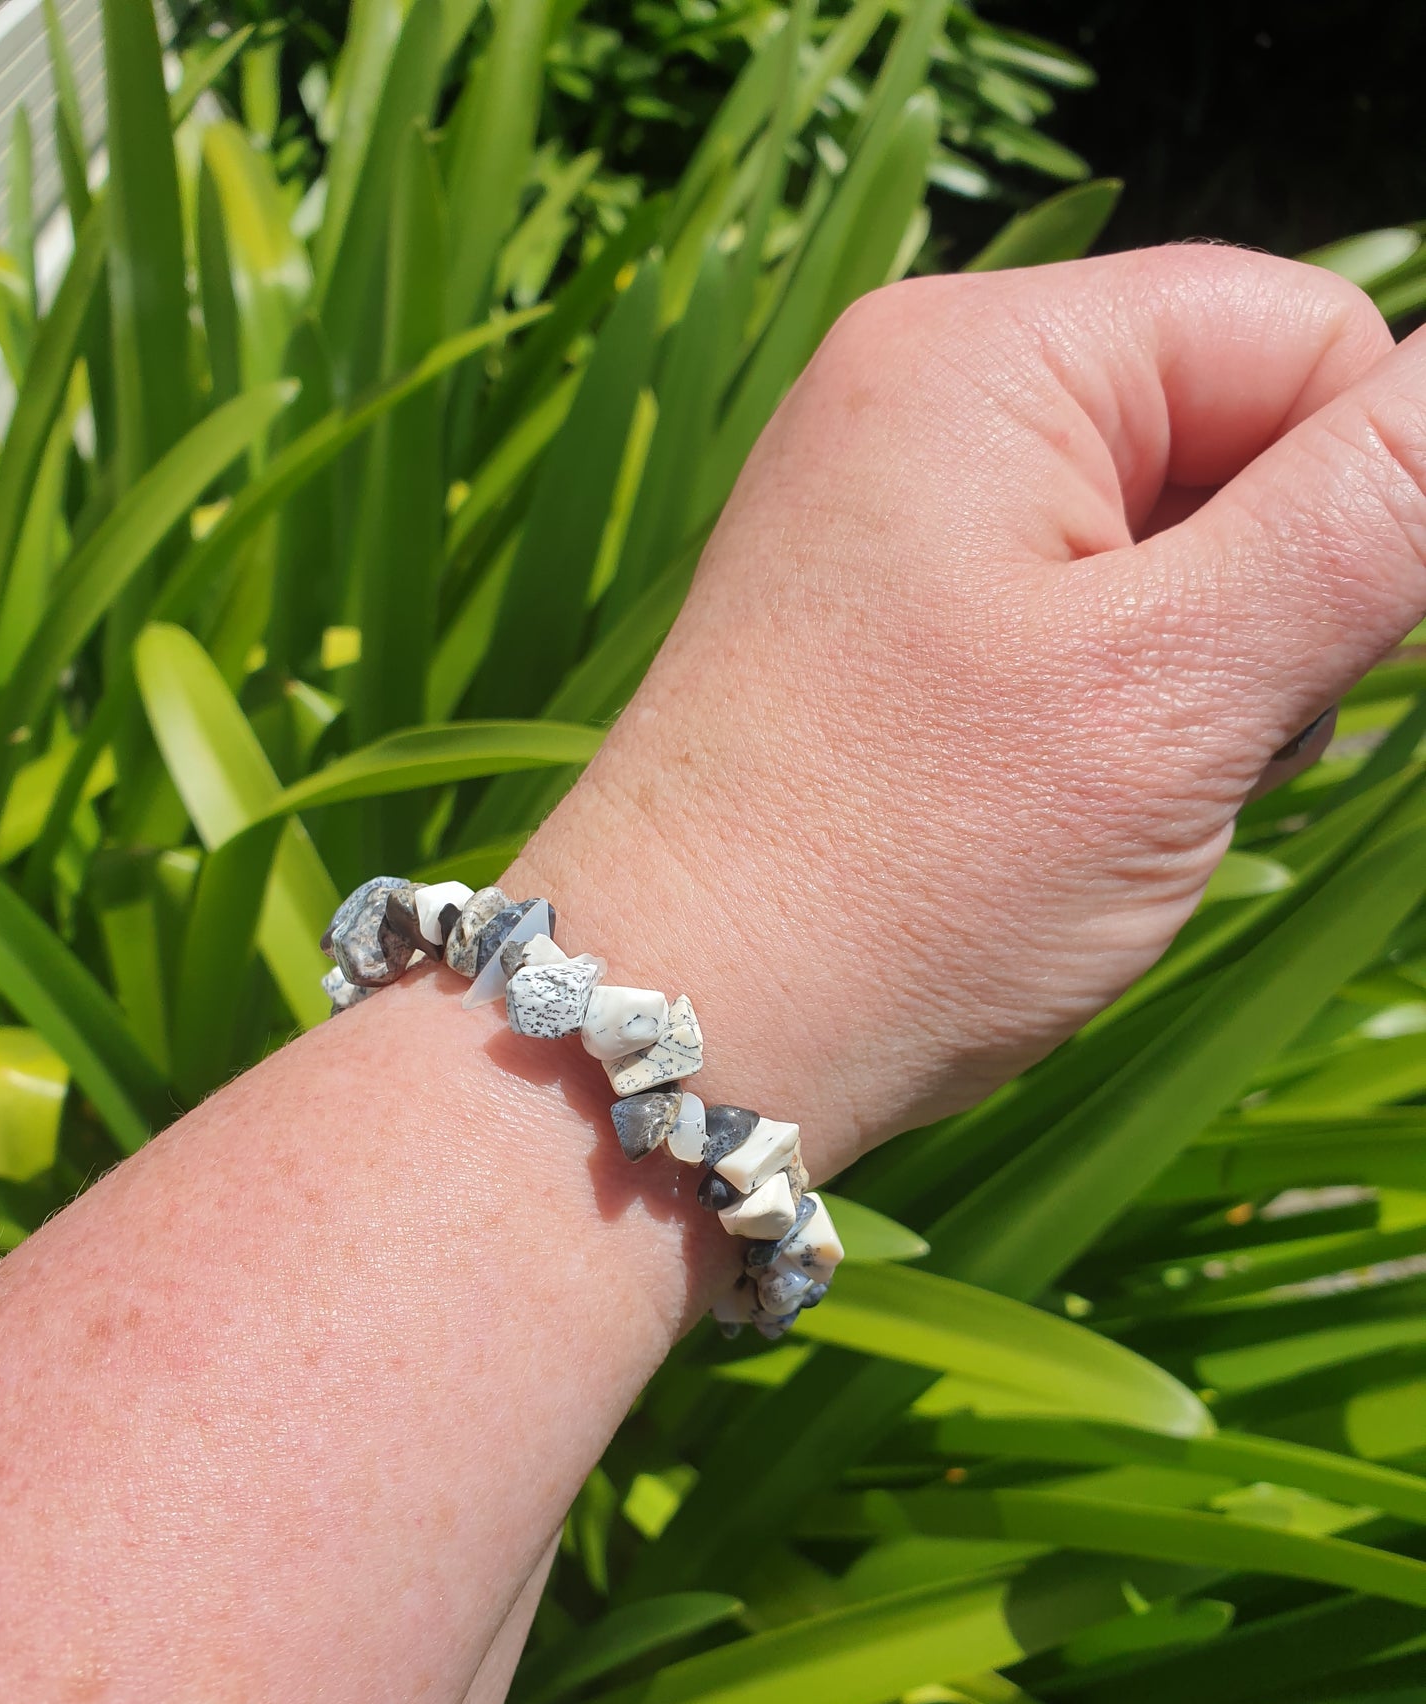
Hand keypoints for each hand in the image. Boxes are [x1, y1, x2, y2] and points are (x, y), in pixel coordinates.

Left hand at [516, 245, 1423, 1178]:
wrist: (685, 1032)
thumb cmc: (903, 871)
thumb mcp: (1175, 688)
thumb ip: (1370, 515)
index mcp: (982, 358)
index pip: (1296, 332)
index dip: (1366, 496)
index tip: (1315, 661)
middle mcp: (921, 405)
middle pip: (1228, 437)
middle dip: (1267, 601)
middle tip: (1184, 750)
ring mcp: (894, 519)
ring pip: (1167, 548)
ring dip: (1199, 676)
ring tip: (1106, 798)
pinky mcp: (887, 625)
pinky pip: (1079, 623)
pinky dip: (1120, 714)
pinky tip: (1059, 810)